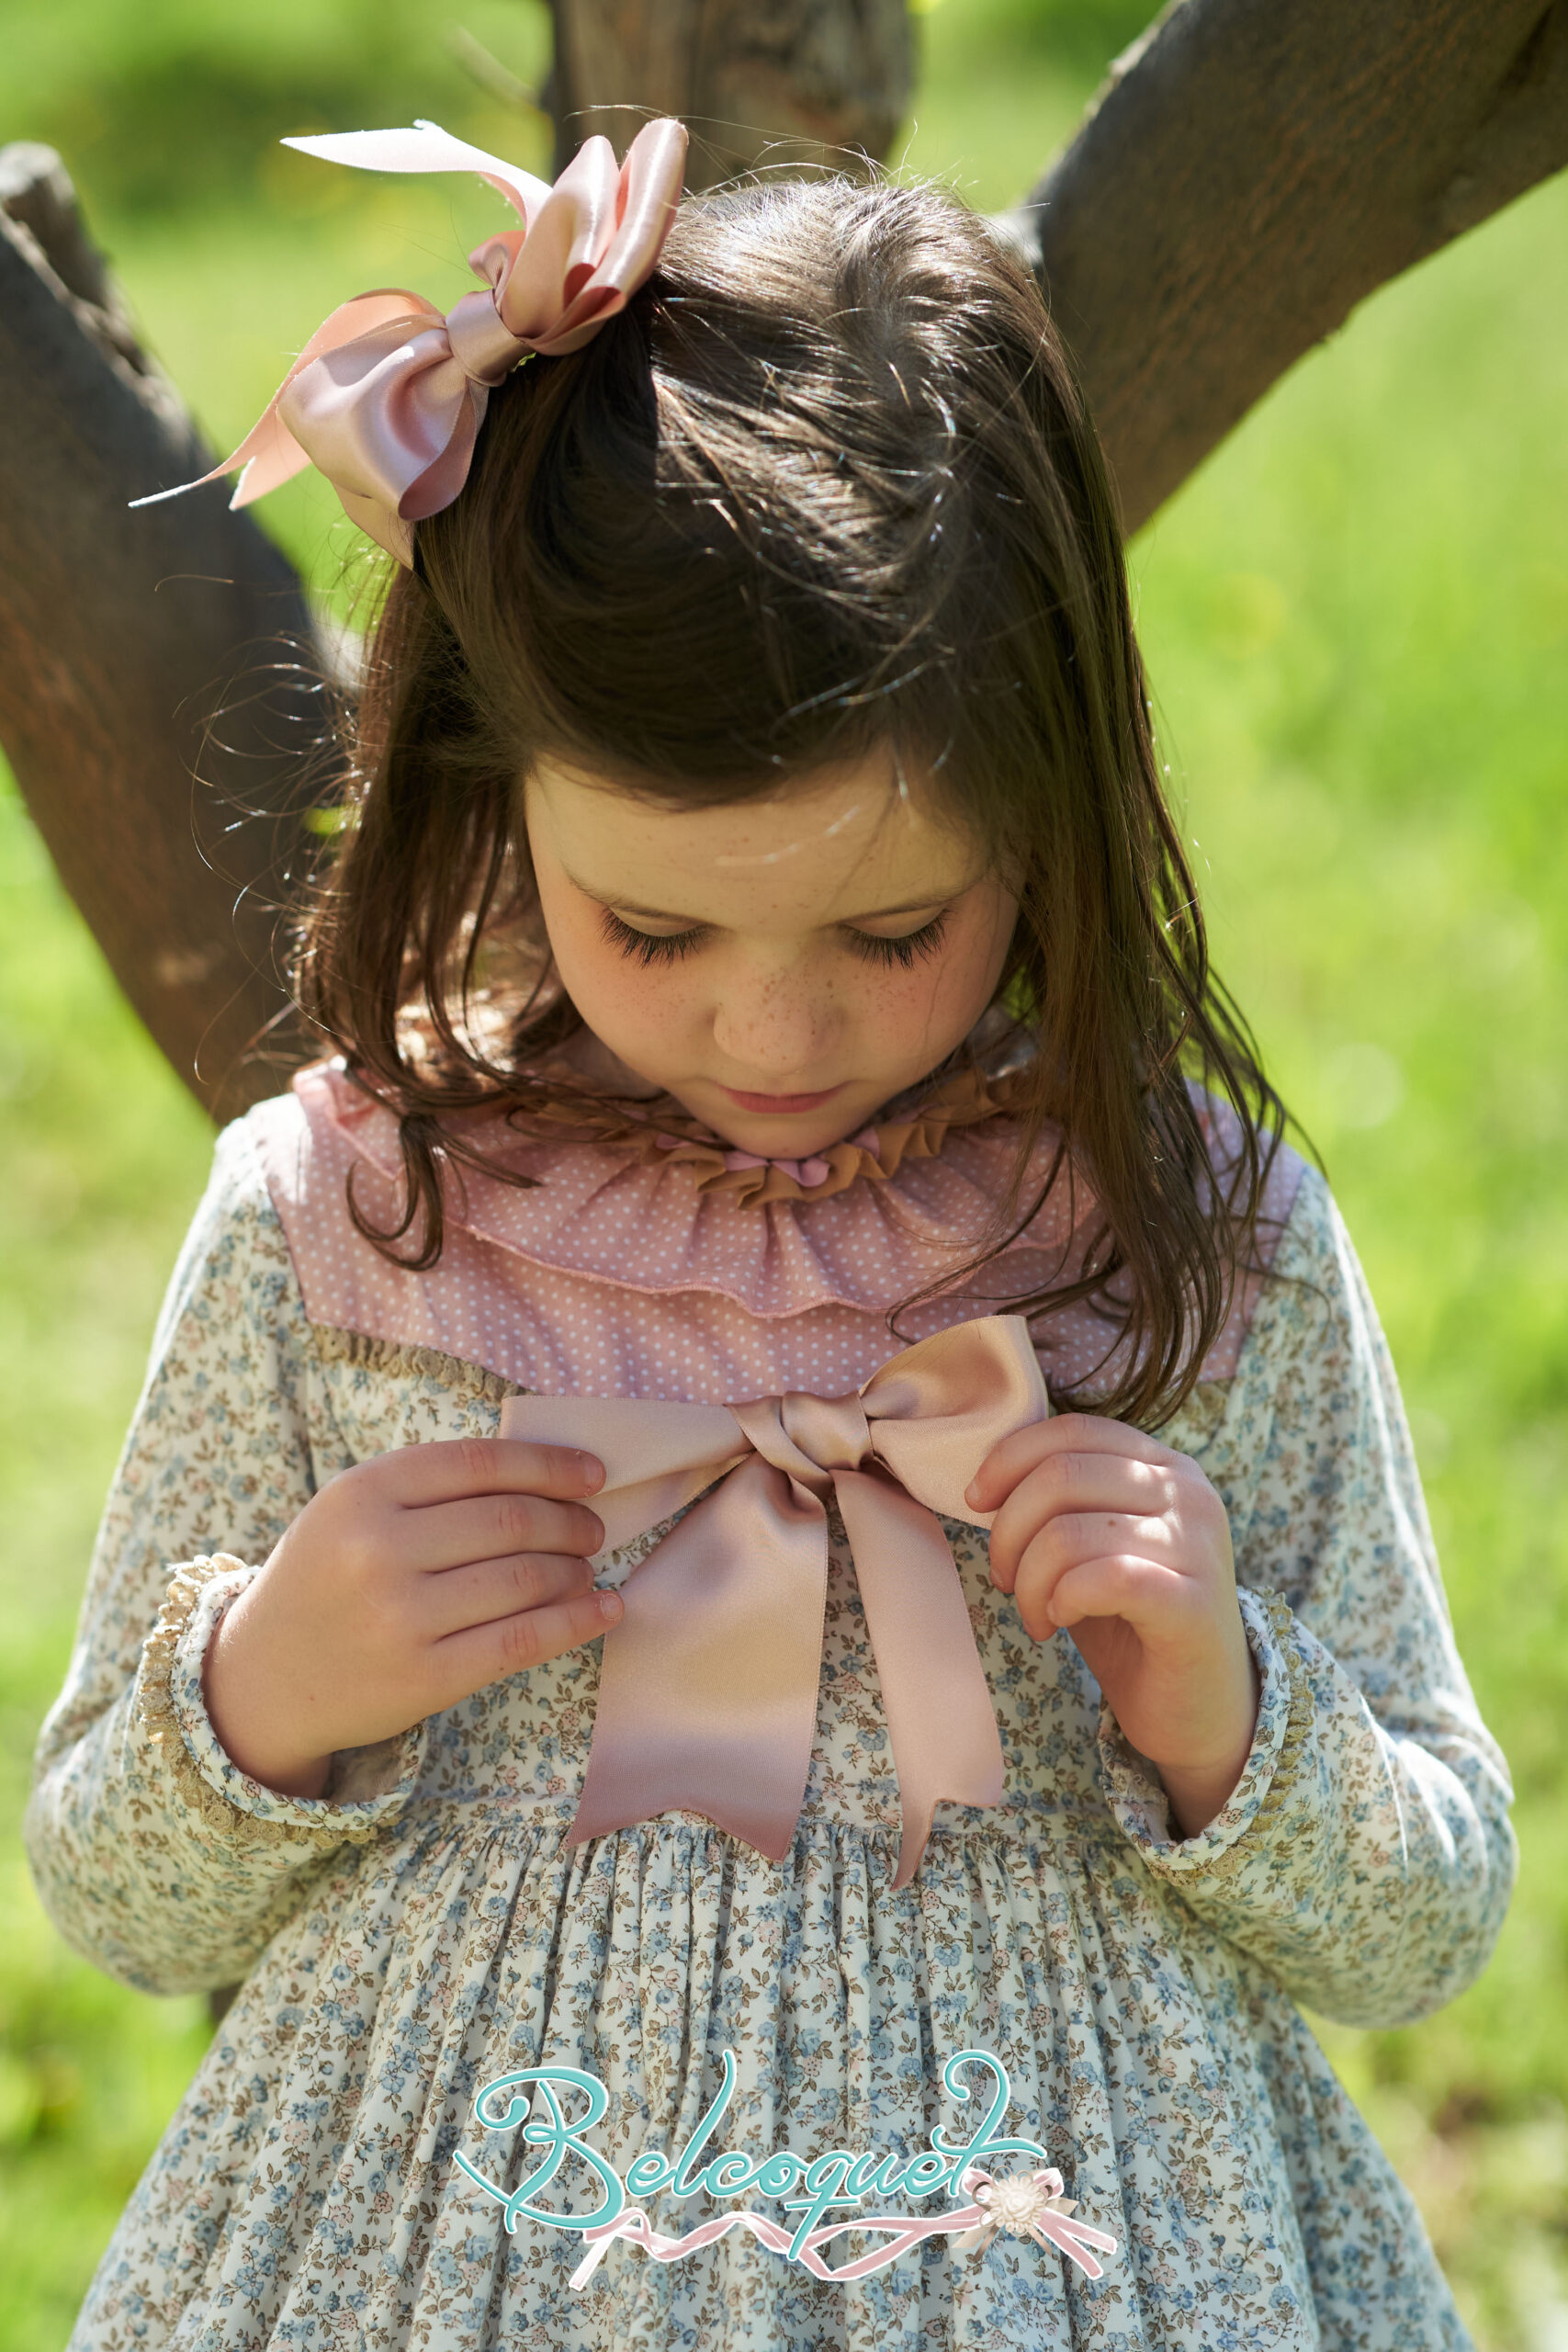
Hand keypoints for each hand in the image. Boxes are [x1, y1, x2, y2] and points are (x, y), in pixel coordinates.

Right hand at [202, 1439, 617, 1800]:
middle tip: (591, 1528)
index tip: (593, 1474)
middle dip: (570, 1521)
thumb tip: (546, 1471)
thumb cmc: (326, 1579)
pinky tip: (604, 1610)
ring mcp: (401, 1617)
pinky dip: (577, 1621)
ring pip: (525, 1579)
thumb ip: (429, 1486)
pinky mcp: (424, 1678)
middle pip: (512, 1521)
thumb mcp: (352, 1511)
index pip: (481, 1463)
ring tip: (585, 1569)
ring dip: (574, 1571)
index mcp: (362, 1493)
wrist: (263, 1678)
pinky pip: (522, 1641)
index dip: (549, 1465)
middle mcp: (378, 1550)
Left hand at [966, 1414, 1258, 1835]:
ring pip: (1069, 1532)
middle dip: (1009, 1530)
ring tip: (1036, 1615)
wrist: (1197, 1710)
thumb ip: (1062, 1501)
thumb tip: (988, 1478)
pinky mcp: (1192, 1604)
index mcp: (1166, 1467)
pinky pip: (1102, 1578)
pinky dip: (1062, 1598)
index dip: (1011, 1459)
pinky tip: (1061, 1620)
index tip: (976, 1502)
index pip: (1074, 1431)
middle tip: (1006, 1578)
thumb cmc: (1132, 1624)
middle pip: (1062, 1475)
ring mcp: (1197, 1546)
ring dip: (1030, 1581)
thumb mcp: (1091, 1546)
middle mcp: (1190, 1494)